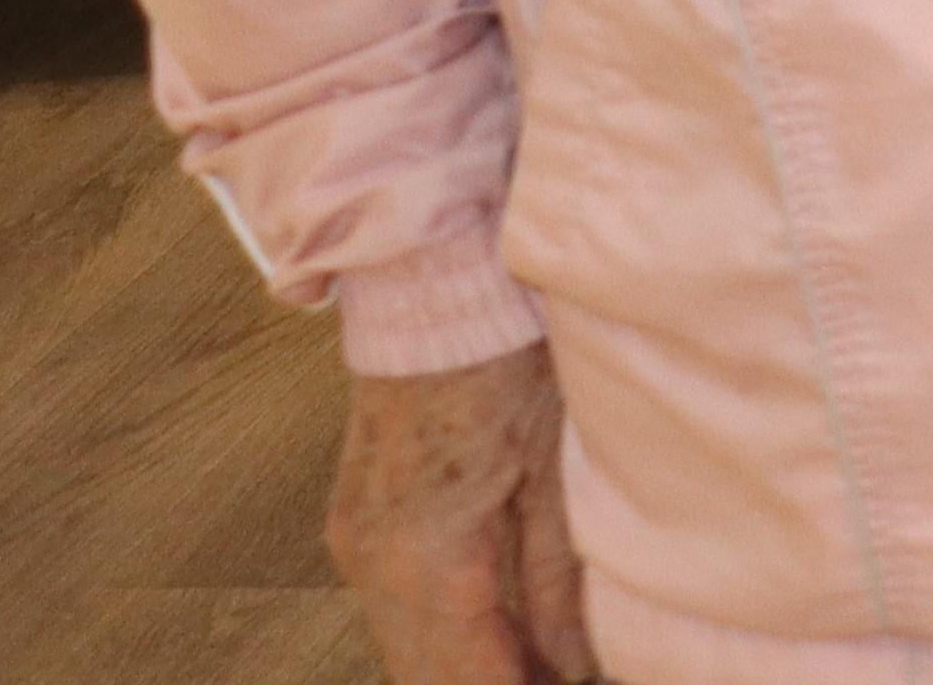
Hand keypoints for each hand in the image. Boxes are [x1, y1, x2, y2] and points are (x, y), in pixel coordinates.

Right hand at [328, 343, 591, 682]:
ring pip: (407, 650)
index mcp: (429, 558)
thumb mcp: (556, 473)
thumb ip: (558, 581)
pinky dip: (442, 635)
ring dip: (465, 670)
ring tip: (541, 669)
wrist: (435, 287)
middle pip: (425, 677)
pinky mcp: (356, 523)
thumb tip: (576, 664)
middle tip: (558, 683)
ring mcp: (356, 543)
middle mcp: (375, 564)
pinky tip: (498, 636)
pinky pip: (395, 610)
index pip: (469, 679)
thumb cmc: (506, 361)